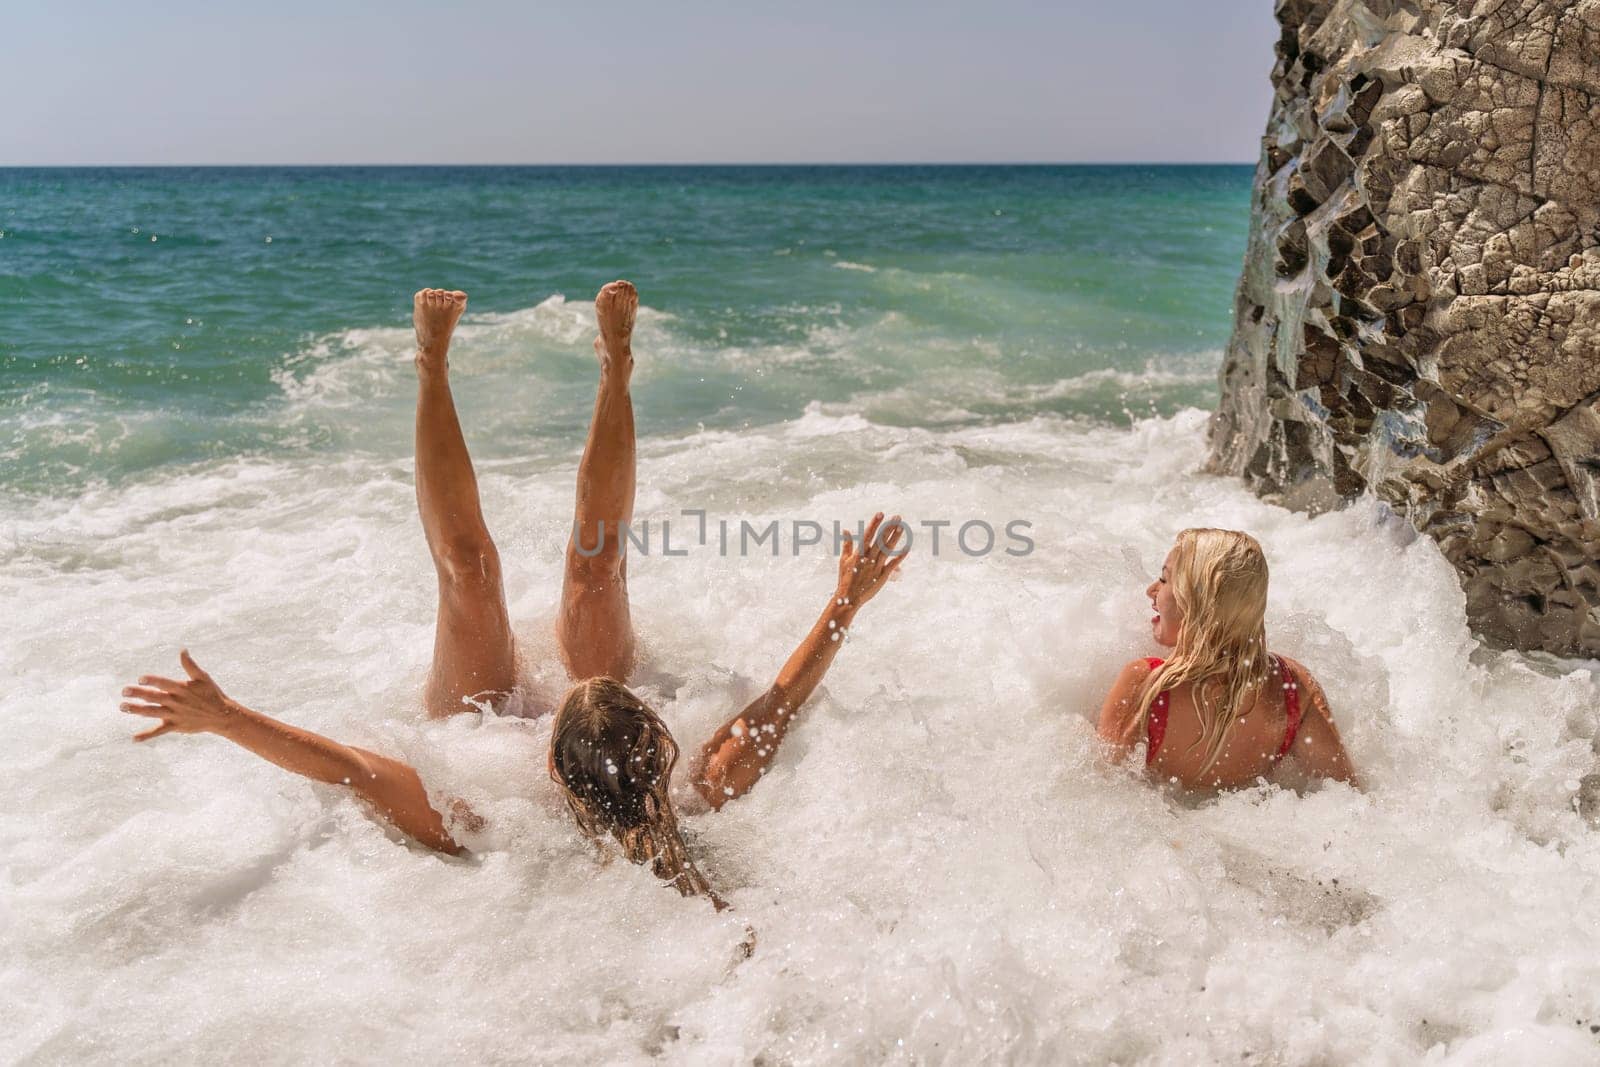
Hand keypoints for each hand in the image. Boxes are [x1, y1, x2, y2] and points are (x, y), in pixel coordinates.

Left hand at [119, 650, 234, 740]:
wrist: (221, 716)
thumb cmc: (211, 693)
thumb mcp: (203, 677)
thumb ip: (190, 665)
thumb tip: (182, 650)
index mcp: (181, 689)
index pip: (164, 683)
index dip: (153, 681)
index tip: (140, 678)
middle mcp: (176, 702)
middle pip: (154, 697)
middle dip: (138, 694)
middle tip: (124, 690)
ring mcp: (175, 715)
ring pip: (152, 712)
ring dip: (137, 710)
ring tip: (123, 707)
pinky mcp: (175, 726)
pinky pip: (159, 731)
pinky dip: (147, 735)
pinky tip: (134, 738)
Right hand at [836, 512, 908, 609]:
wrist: (849, 598)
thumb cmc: (845, 578)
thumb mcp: (843, 560)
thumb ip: (847, 545)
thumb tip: (846, 530)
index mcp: (858, 554)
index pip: (868, 535)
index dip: (874, 524)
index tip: (880, 514)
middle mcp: (868, 559)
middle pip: (880, 540)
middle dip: (889, 528)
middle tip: (897, 517)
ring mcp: (876, 567)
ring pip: (887, 549)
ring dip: (895, 537)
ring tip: (902, 527)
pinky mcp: (882, 576)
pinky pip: (893, 564)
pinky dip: (900, 557)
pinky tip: (907, 549)